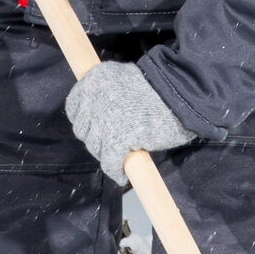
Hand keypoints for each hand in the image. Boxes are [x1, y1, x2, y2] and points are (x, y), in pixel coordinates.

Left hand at [64, 62, 195, 187]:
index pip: (74, 107)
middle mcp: (96, 98)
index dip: (85, 121)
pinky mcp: (120, 138)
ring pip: (95, 147)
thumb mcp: (123, 79)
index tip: (95, 128)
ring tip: (120, 157)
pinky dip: (115, 171)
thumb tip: (96, 113)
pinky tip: (122, 174)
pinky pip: (110, 162)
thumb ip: (107, 92)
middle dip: (96, 139)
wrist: (180, 93)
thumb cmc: (158, 88)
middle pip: (83, 130)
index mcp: (95, 79)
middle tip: (112, 143)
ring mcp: (106, 119)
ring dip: (106, 155)